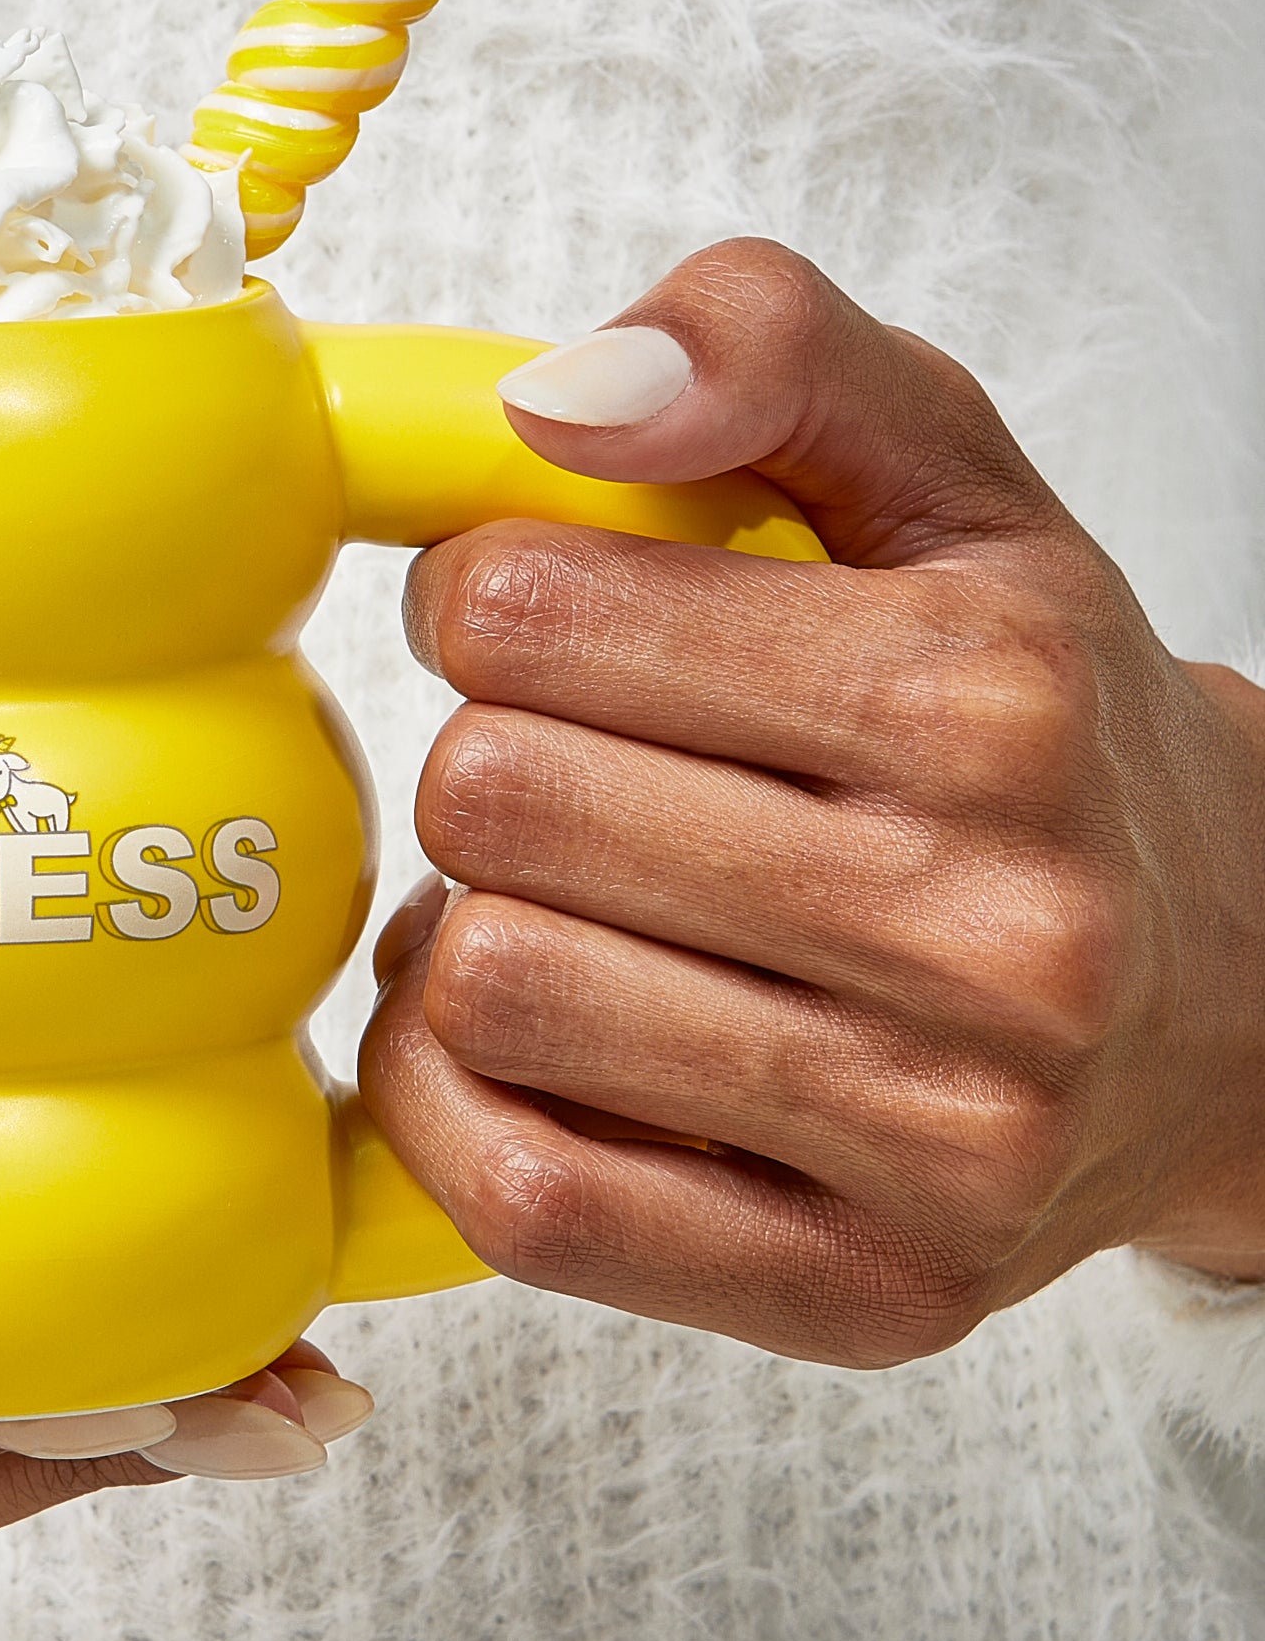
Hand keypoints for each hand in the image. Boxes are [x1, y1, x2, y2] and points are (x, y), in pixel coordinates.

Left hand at [361, 240, 1264, 1365]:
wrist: (1235, 998)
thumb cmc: (1041, 728)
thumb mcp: (943, 476)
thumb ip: (763, 348)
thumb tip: (561, 394)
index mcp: (986, 696)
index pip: (529, 612)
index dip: (479, 599)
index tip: (535, 622)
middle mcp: (988, 926)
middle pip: (489, 800)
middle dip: (480, 766)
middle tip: (561, 774)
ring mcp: (936, 1137)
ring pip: (488, 991)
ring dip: (462, 934)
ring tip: (563, 907)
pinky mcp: (860, 1291)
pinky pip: (518, 1197)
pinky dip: (453, 1102)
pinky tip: (528, 1036)